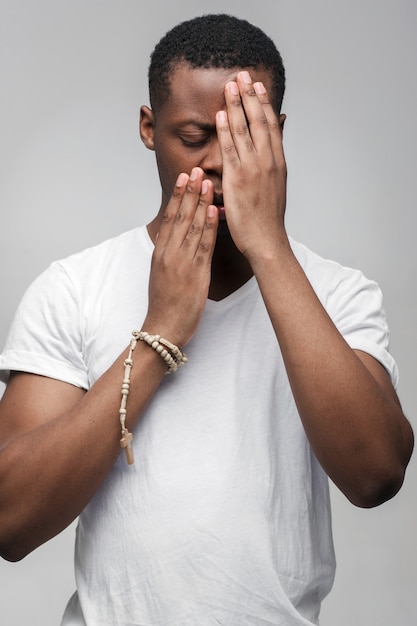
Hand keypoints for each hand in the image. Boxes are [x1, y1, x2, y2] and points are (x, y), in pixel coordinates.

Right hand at [144, 167, 217, 346]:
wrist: (163, 329)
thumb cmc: (165, 306)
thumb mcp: (161, 276)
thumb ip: (170, 256)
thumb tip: (179, 241)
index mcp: (160, 253)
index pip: (169, 217)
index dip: (178, 196)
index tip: (185, 178)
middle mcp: (169, 253)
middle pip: (179, 216)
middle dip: (189, 191)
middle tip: (196, 169)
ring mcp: (181, 262)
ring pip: (191, 226)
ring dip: (200, 202)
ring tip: (207, 181)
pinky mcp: (195, 273)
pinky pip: (203, 245)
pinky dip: (208, 227)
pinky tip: (213, 211)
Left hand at [216, 71, 287, 260]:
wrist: (267, 240)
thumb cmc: (268, 219)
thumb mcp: (275, 187)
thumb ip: (271, 166)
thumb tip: (270, 153)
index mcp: (277, 162)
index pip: (271, 125)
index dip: (264, 103)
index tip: (258, 85)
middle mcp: (268, 161)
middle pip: (259, 120)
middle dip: (251, 95)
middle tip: (243, 74)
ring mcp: (254, 169)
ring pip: (246, 130)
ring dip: (238, 105)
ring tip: (231, 84)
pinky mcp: (238, 179)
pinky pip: (231, 149)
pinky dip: (227, 130)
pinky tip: (222, 113)